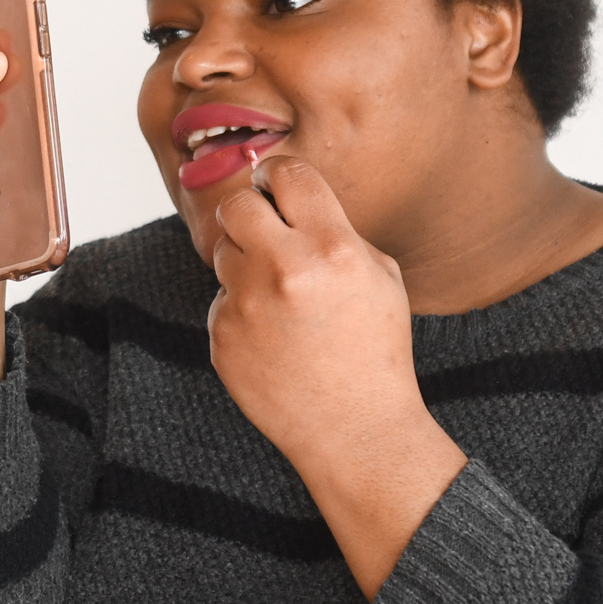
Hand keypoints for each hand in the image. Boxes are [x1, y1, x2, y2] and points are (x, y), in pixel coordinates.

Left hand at [208, 159, 465, 596]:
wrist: (356, 429)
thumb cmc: (374, 350)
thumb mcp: (380, 278)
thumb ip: (336, 231)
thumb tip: (290, 199)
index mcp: (333, 248)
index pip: (286, 174)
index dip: (278, 178)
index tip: (276, 189)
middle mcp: (285, 269)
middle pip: (236, 205)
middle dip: (250, 215)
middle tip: (266, 235)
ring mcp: (248, 305)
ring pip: (224, 254)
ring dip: (247, 267)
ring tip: (282, 303)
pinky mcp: (223, 336)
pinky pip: (222, 303)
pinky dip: (242, 315)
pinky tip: (274, 342)